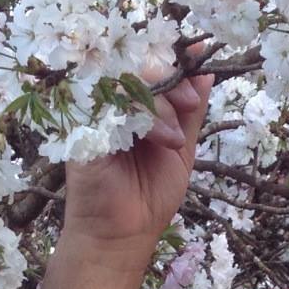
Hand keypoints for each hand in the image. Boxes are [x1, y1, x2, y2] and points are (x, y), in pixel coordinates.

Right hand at [60, 47, 213, 268]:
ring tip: (173, 141)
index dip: (175, 57)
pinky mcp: (83, 128)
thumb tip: (205, 71)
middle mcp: (113, 106)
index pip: (152, 66)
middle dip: (172, 81)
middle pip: (140, 68)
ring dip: (161, 107)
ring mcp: (96, 115)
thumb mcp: (180, 149)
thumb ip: (190, 112)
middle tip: (189, 104)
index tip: (200, 53)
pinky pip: (113, 104)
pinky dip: (143, 117)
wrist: (123, 236)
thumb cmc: (149, 197)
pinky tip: (160, 140)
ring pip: (129, 83)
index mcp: (135, 107)